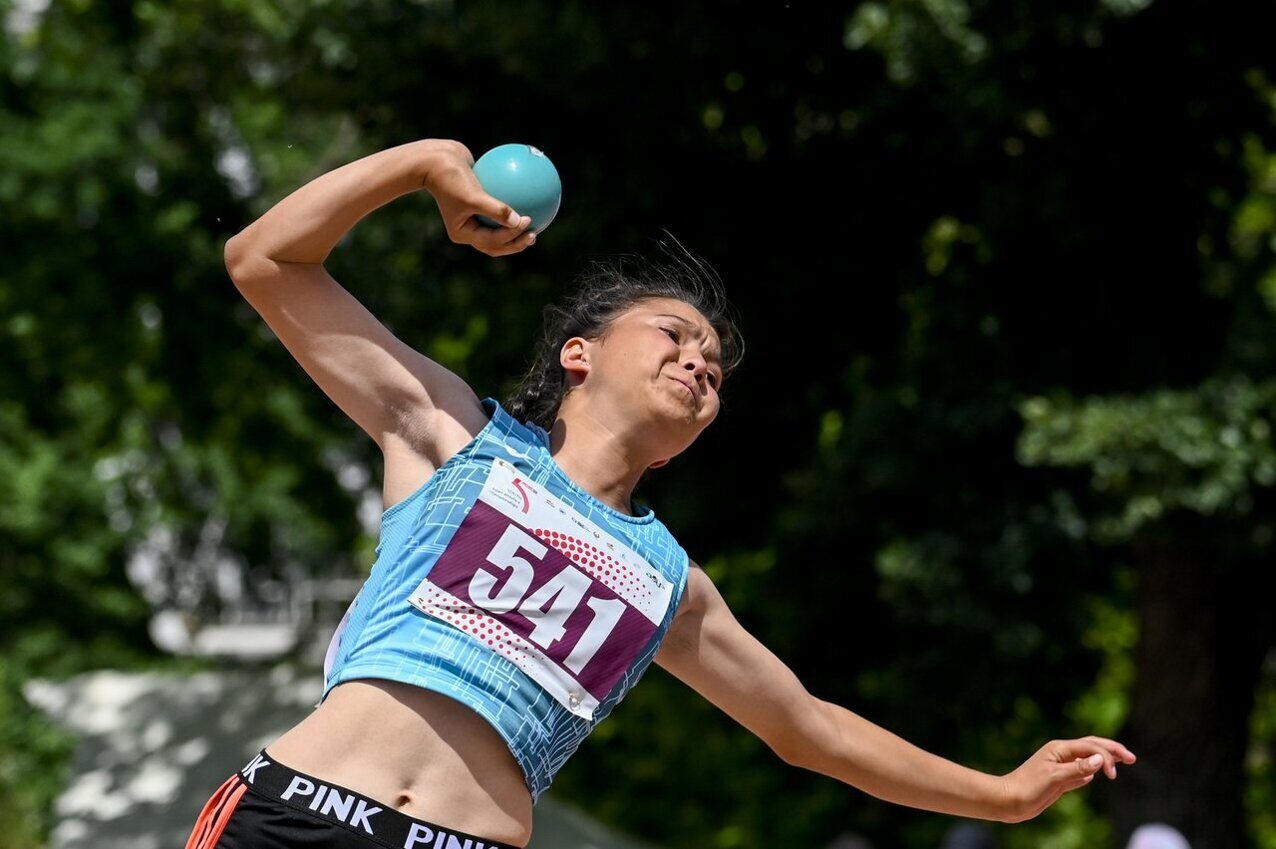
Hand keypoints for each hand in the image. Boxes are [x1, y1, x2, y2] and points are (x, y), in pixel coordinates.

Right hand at [422, 140, 535, 256]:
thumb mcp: (472, 196)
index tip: (528, 222)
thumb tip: (521, 223)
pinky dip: (510, 204)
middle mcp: (467, 228)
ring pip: (497, 227)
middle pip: (496, 243)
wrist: (435, 157)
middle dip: (515, 243)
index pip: (492, 242)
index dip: (512, 237)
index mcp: (463, 233)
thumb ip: (496, 210)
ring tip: (533, 223)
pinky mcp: (475, 201)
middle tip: (534, 235)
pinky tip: (526, 195)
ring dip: (514, 229)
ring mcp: (471, 216)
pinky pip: (496, 206)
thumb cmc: (450, 177)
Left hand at [997, 736, 1136, 822]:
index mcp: (1060, 749)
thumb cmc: (1028, 787)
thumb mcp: (1055, 777)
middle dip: (1112, 751)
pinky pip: (1080, 772)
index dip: (1108, 755)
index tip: (1118, 771)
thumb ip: (1078, 769)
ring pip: (1087, 759)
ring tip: (1121, 763)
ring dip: (1104, 760)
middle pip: (1092, 747)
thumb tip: (1101, 759)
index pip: (1091, 746)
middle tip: (1132, 758)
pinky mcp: (1059, 778)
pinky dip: (1091, 771)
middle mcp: (1061, 754)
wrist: (1010, 800)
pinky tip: (1097, 774)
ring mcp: (1060, 766)